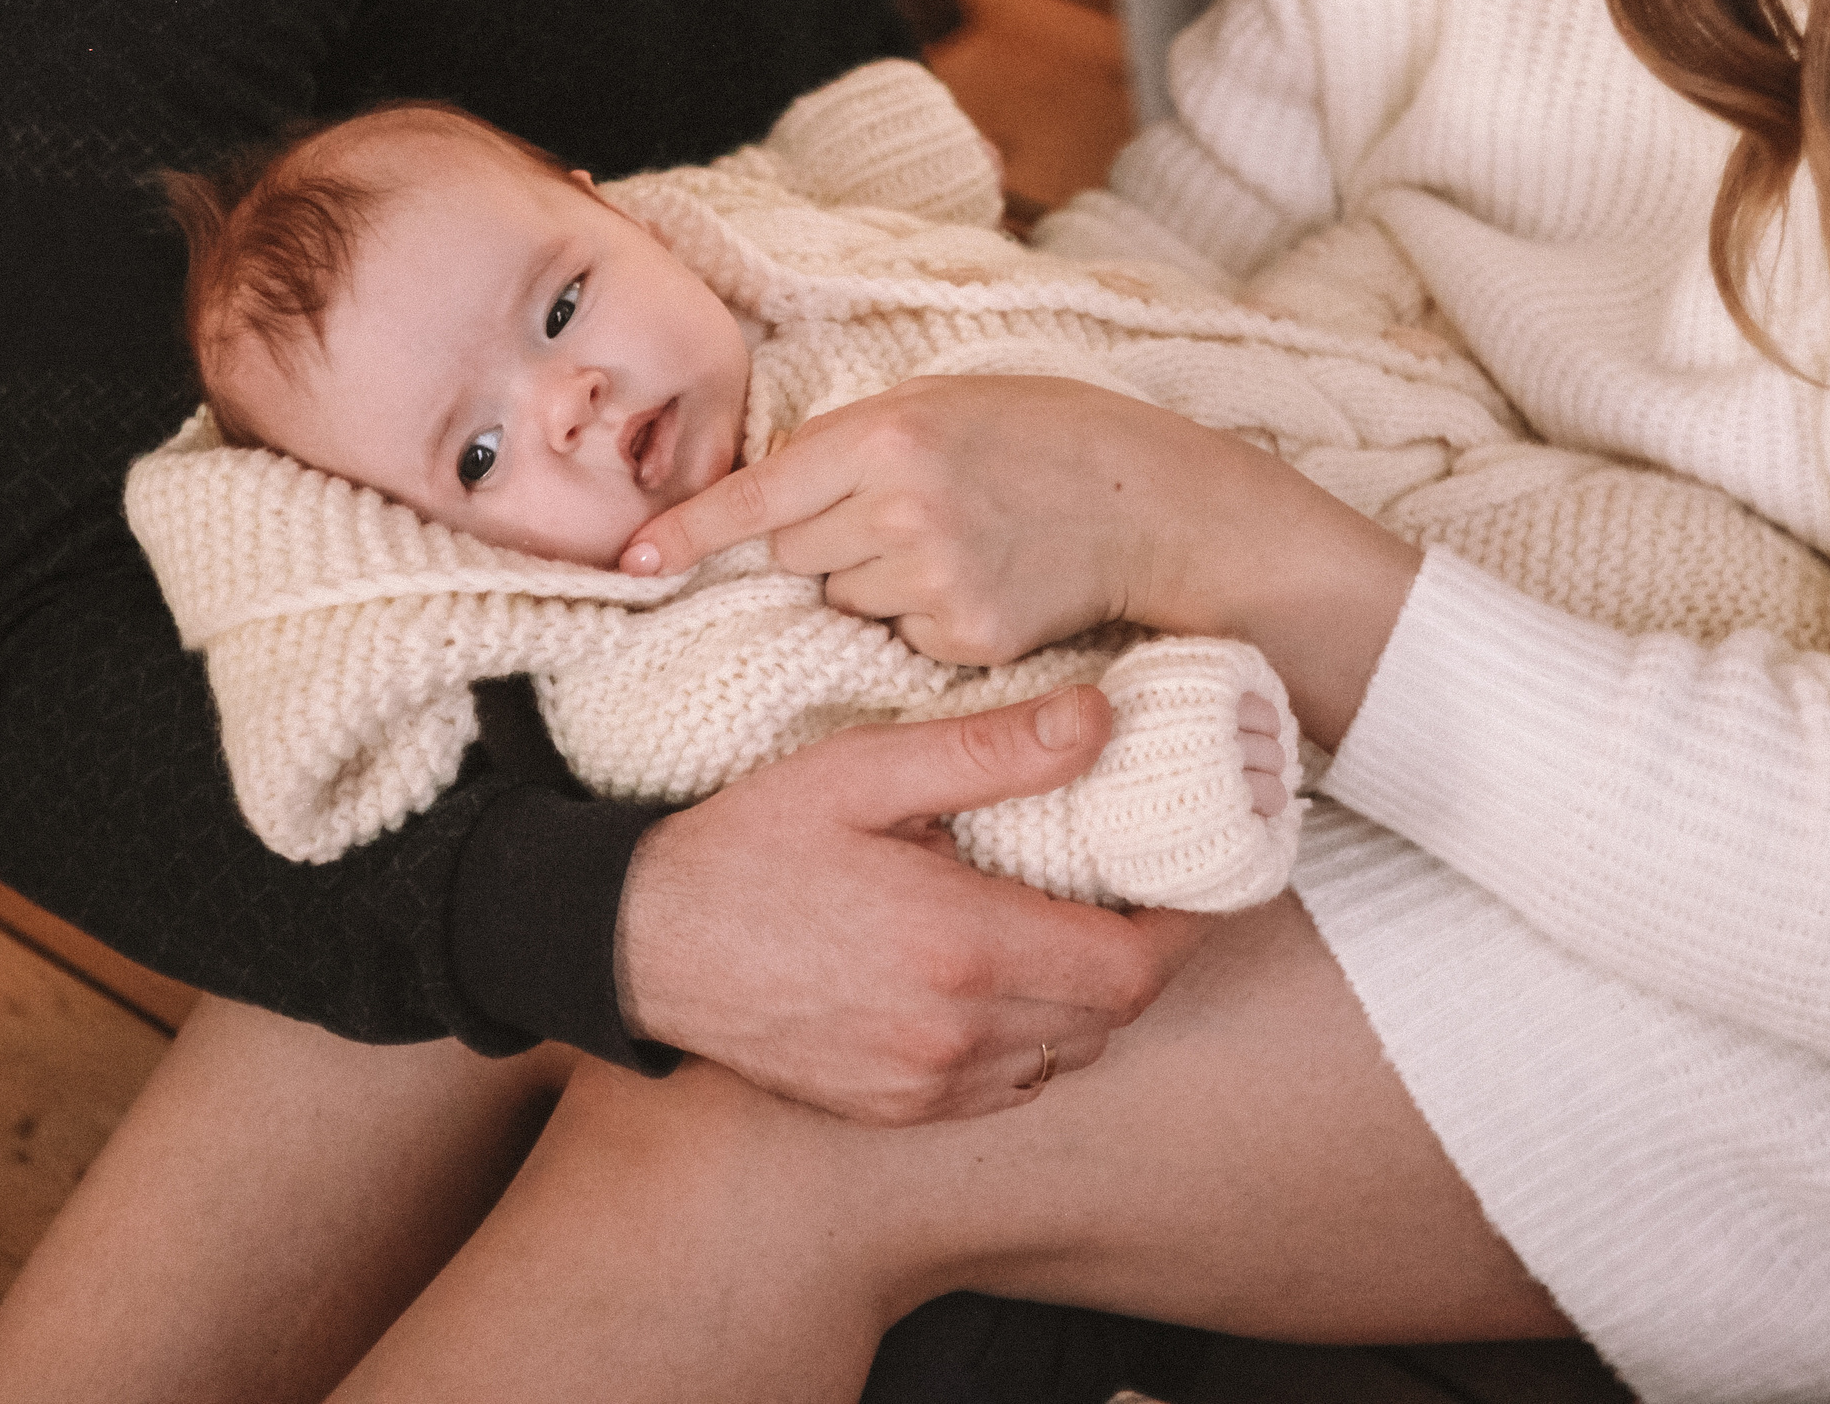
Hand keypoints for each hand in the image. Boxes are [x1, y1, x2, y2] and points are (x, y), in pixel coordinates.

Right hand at [612, 687, 1213, 1125]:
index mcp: (961, 948)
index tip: (1190, 880)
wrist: (640, 943)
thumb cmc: (751, 846)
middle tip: (1135, 892)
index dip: (1183, 929)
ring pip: (1066, 1058)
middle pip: (1110, 1016)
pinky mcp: (891, 1108)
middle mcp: (954, 1035)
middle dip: (1140, 956)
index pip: (1132, 967)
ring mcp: (922, 1084)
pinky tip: (1003, 983)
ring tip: (1068, 928)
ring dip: (1088, 1001)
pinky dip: (1033, 1042)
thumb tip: (1100, 720)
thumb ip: (990, 751)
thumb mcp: (864, 773)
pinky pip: (1008, 1089)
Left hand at [621, 375, 1423, 743]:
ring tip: (960, 545)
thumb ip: (854, 443)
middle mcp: (897, 507)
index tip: (633, 562)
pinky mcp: (964, 637)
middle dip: (823, 542)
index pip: (759, 494)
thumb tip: (770, 503)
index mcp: (886, 433)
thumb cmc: (1051, 437)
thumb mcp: (945, 401)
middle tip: (903, 515)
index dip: (689, 530)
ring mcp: (931, 579)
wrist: (1159, 505)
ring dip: (875, 581)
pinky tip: (984, 584)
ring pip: (844, 599)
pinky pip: (901, 637)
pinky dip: (926, 619)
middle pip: (794, 554)